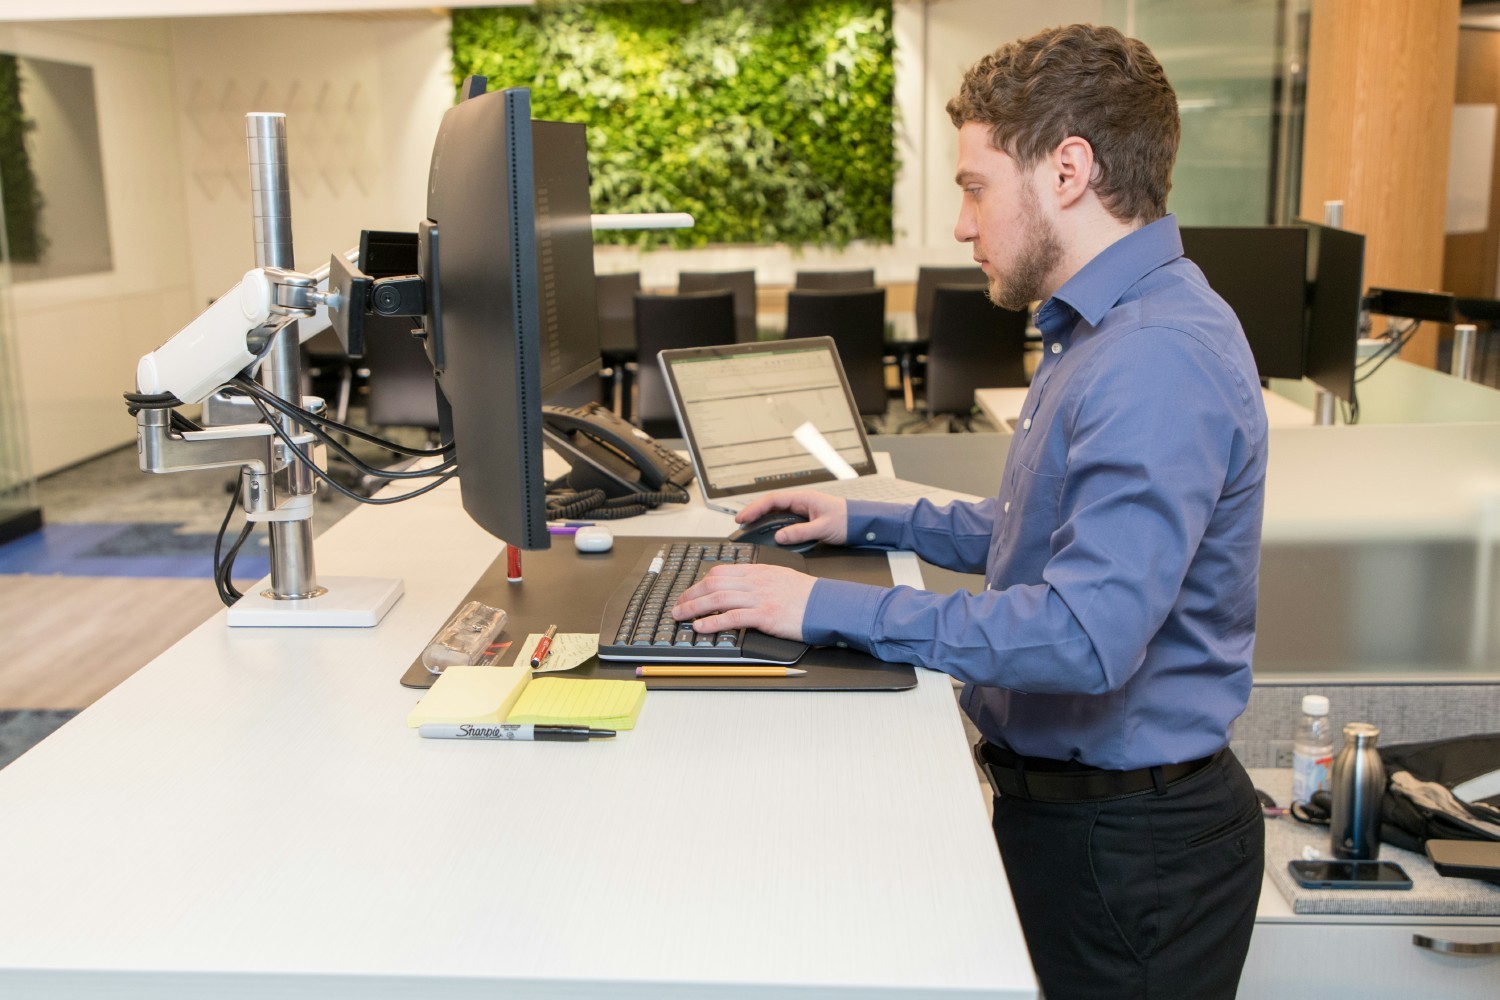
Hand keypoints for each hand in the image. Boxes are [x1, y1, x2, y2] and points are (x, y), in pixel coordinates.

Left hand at [672, 563, 816, 641]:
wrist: (826, 604)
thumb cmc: (806, 595)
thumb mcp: (779, 578)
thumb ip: (758, 581)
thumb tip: (739, 589)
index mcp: (757, 571)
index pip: (721, 572)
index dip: (700, 583)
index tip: (690, 592)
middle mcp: (755, 581)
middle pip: (714, 583)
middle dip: (691, 595)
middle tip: (678, 606)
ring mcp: (759, 597)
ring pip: (718, 598)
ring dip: (695, 608)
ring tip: (681, 616)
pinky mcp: (765, 615)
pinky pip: (732, 617)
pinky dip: (713, 622)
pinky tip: (701, 627)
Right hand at [737, 490, 848, 546]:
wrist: (861, 523)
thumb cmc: (847, 520)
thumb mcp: (823, 527)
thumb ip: (800, 532)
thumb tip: (779, 536)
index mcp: (803, 498)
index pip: (773, 500)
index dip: (755, 508)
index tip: (743, 517)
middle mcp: (800, 503)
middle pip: (771, 506)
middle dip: (754, 514)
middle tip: (740, 525)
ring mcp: (802, 511)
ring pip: (776, 514)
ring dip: (763, 521)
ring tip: (749, 530)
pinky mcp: (805, 520)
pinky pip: (784, 522)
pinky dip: (774, 527)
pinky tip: (768, 535)